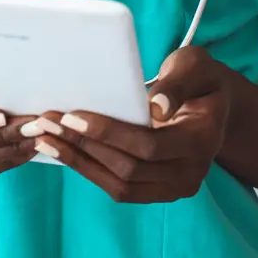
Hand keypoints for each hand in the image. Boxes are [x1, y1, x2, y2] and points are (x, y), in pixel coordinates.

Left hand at [27, 46, 232, 202]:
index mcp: (200, 142)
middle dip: (84, 146)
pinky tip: (62, 151)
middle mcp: (190, 174)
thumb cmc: (199, 78)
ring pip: (120, 184)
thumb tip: (156, 108)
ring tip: (45, 138)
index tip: (72, 116)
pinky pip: (120, 187)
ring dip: (79, 162)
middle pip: (129, 168)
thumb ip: (177, 83)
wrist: (212, 104)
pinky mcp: (156, 190)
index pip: (148, 145)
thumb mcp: (195, 66)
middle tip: (47, 122)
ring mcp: (173, 188)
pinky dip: (89, 170)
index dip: (108, 133)